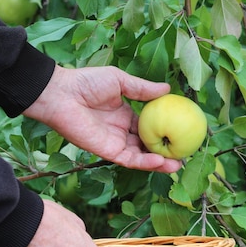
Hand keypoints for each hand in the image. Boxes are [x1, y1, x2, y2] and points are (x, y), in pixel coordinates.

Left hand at [23, 65, 181, 172]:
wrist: (61, 93)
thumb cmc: (86, 82)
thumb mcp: (120, 81)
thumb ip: (143, 89)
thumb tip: (167, 89)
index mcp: (125, 114)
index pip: (150, 126)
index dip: (165, 131)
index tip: (182, 133)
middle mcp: (122, 131)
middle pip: (148, 145)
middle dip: (166, 151)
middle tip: (185, 154)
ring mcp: (115, 142)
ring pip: (141, 156)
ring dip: (159, 162)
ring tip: (178, 165)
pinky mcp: (106, 151)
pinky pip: (129, 160)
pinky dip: (144, 163)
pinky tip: (160, 161)